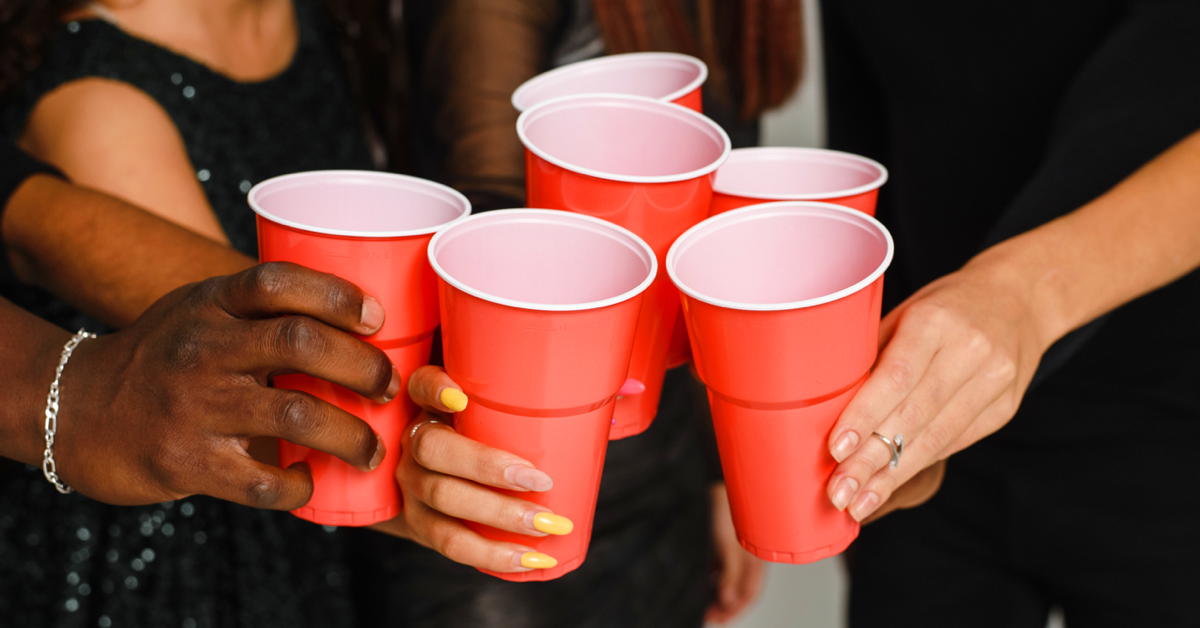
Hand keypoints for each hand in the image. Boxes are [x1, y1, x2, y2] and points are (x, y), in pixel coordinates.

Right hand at [57, 262, 398, 508]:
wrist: (72, 410)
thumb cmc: (161, 358)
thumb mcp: (198, 311)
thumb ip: (258, 308)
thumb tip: (354, 317)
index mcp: (210, 304)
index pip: (277, 281)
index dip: (336, 294)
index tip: (376, 318)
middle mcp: (203, 348)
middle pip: (301, 343)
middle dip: (363, 367)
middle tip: (389, 387)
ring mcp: (194, 406)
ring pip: (297, 416)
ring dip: (351, 436)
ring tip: (372, 449)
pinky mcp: (186, 461)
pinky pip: (263, 480)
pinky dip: (300, 485)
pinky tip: (311, 481)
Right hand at [370, 366, 571, 573]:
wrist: (440, 482)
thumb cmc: (491, 436)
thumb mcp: (501, 412)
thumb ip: (551, 399)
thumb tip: (628, 390)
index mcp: (431, 404)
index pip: (421, 385)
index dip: (436, 390)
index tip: (462, 399)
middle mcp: (412, 441)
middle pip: (434, 450)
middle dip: (488, 467)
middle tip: (541, 481)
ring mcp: (410, 485)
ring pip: (443, 500)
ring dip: (499, 516)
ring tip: (547, 526)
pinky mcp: (418, 525)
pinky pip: (450, 543)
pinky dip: (492, 554)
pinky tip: (530, 559)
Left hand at [707, 483, 764, 623]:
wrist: (724, 483)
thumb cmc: (729, 510)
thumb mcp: (727, 545)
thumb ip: (729, 573)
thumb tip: (727, 599)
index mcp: (757, 561)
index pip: (749, 595)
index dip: (735, 611)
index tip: (719, 619)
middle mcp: (751, 558)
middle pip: (742, 590)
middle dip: (728, 606)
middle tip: (712, 616)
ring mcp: (741, 550)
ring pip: (734, 579)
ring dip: (723, 593)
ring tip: (709, 603)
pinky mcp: (730, 541)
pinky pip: (726, 565)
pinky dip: (720, 577)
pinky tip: (711, 579)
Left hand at [826, 258, 1049, 521]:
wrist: (1017, 299)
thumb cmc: (943, 307)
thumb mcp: (904, 313)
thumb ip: (872, 356)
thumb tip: (824, 406)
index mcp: (936, 321)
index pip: (896, 377)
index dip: (865, 416)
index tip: (835, 450)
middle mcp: (971, 351)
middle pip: (915, 416)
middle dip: (871, 460)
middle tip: (837, 492)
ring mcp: (995, 382)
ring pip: (935, 438)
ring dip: (891, 476)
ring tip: (857, 503)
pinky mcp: (1004, 408)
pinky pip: (953, 442)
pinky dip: (915, 466)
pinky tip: (888, 485)